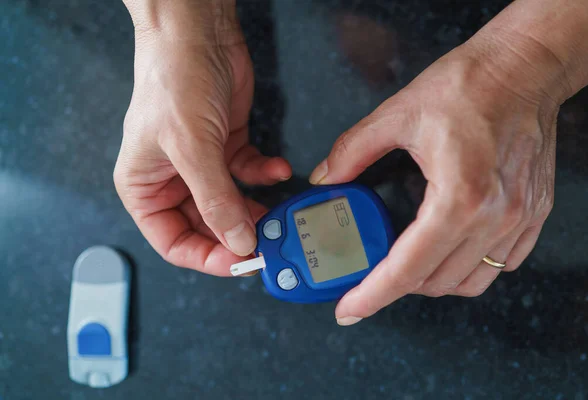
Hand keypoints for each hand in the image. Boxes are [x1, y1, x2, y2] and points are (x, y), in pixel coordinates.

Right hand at [114, 4, 290, 275]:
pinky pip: (249, 175)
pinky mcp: (228, 148)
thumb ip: (216, 200)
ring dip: (257, 209)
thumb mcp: (192, 148)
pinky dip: (265, 175)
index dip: (205, 257)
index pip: (173, 242)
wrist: (197, 33)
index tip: (238, 262)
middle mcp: (172, 180)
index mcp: (145, 187)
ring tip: (278, 213)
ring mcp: (202, 165)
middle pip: (207, 228)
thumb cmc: (173, 80)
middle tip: (268, 241)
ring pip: (232, 205)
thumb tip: (238, 241)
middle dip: (237, 235)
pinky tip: (279, 169)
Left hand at [310, 43, 559, 323]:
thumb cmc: (469, 85)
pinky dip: (468, 269)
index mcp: (458, 196)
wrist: (524, 67)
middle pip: (435, 282)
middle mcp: (494, 216)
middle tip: (368, 276)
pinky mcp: (533, 214)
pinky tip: (446, 252)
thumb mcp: (397, 114)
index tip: (348, 310)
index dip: (371, 296)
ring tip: (403, 266)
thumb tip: (326, 177)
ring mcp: (518, 219)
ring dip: (430, 282)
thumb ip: (353, 151)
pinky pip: (501, 265)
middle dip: (394, 286)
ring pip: (469, 283)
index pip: (407, 268)